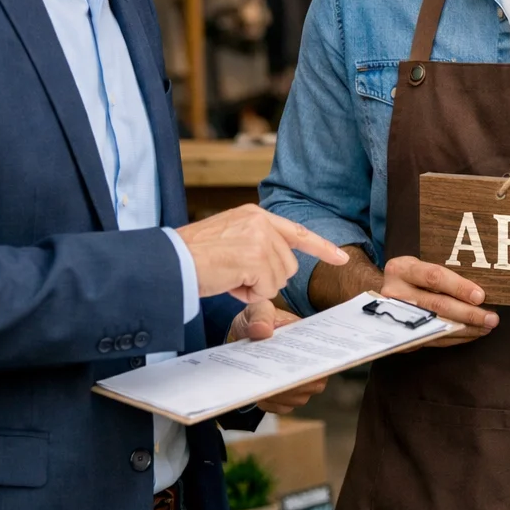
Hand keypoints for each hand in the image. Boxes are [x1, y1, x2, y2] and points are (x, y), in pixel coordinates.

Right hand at [175, 204, 348, 304]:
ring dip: (255, 287)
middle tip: (234, 275)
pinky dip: (248, 293)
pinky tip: (228, 282)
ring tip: (228, 276)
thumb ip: (256, 246)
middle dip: (265, 279)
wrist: (168, 261)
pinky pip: (266, 289)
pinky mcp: (255, 257)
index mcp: (254, 215)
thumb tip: (278, 270)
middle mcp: (260, 222)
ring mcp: (260, 239)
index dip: (321, 247)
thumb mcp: (228, 239)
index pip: (296, 231)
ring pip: (278, 279)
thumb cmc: (191, 257)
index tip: (341, 258)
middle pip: (288, 265)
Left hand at [225, 299, 329, 412]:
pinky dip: (271, 404)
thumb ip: (260, 315)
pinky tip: (258, 395)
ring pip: (299, 398)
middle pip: (315, 382)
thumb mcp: (257, 309)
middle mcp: (309, 362)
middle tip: (272, 380)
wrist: (242, 336)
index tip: (299, 370)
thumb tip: (262, 331)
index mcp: (309, 339)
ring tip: (260, 386)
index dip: (319, 366)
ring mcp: (299, 381)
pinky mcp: (285, 395)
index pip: (325, 356)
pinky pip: (284, 407)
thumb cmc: (256, 320)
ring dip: (280, 395)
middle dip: (294, 385)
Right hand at [380, 255, 498, 347]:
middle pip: (437, 304)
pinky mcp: (399, 335)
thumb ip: (439, 274)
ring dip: (466, 329)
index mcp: (401, 269)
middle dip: (468, 313)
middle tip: (492, 318)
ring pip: (437, 324)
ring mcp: (394, 316)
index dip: (459, 287)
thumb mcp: (417, 266)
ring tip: (486, 328)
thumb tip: (481, 287)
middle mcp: (394, 292)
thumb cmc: (408, 278)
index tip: (481, 296)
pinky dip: (455, 337)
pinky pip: (432, 338)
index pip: (434, 277)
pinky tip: (471, 334)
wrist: (375, 297)